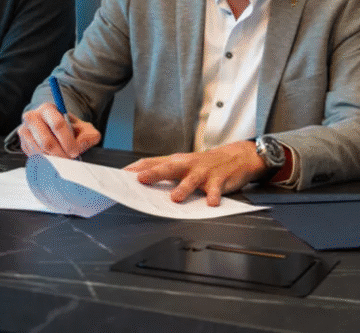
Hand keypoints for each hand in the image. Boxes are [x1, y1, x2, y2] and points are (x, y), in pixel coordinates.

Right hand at [17, 102, 100, 157]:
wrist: (54, 130)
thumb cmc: (70, 128)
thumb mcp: (84, 128)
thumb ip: (89, 135)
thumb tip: (81, 144)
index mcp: (48, 109)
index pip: (58, 125)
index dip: (68, 141)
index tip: (75, 151)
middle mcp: (32, 117)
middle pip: (46, 141)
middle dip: (60, 153)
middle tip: (68, 159)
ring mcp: (24, 131)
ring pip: (39, 151)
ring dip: (53, 159)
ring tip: (63, 160)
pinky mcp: (22, 144)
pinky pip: (33, 157)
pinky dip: (45, 162)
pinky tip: (53, 160)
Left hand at [124, 140, 267, 206]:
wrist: (238, 156)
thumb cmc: (206, 163)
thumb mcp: (183, 163)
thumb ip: (162, 169)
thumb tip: (136, 176)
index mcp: (177, 162)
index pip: (152, 162)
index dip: (136, 168)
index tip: (120, 176)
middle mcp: (188, 165)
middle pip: (169, 167)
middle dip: (154, 173)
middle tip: (141, 180)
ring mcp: (204, 172)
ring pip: (191, 180)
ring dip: (183, 188)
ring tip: (175, 198)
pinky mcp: (219, 180)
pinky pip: (216, 189)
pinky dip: (213, 196)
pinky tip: (211, 203)